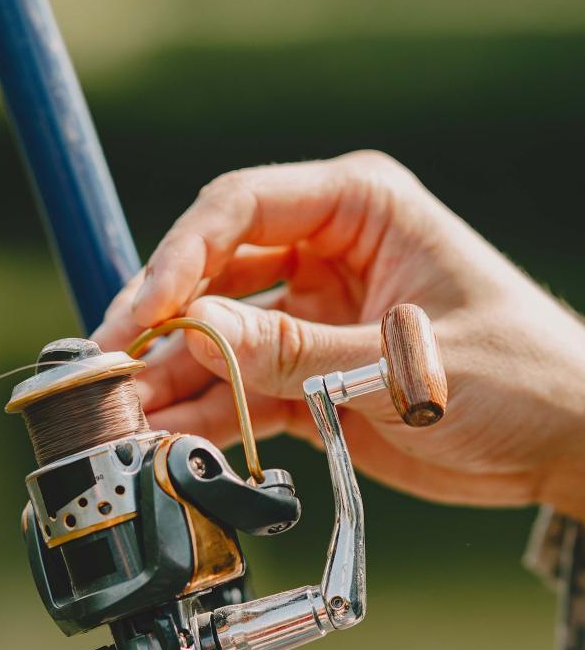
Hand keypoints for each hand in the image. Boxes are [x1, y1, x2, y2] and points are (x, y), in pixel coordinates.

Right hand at [93, 151, 584, 517]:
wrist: (563, 440)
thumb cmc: (517, 375)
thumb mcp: (403, 362)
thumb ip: (297, 351)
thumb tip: (194, 336)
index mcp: (358, 208)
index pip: (239, 210)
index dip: (178, 258)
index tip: (140, 312)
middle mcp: (326, 252)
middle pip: (214, 273)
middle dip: (161, 323)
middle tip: (110, 369)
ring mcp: (315, 315)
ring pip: (220, 337)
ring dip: (174, 377)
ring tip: (127, 418)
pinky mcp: (311, 373)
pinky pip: (243, 389)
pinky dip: (208, 415)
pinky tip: (172, 440)